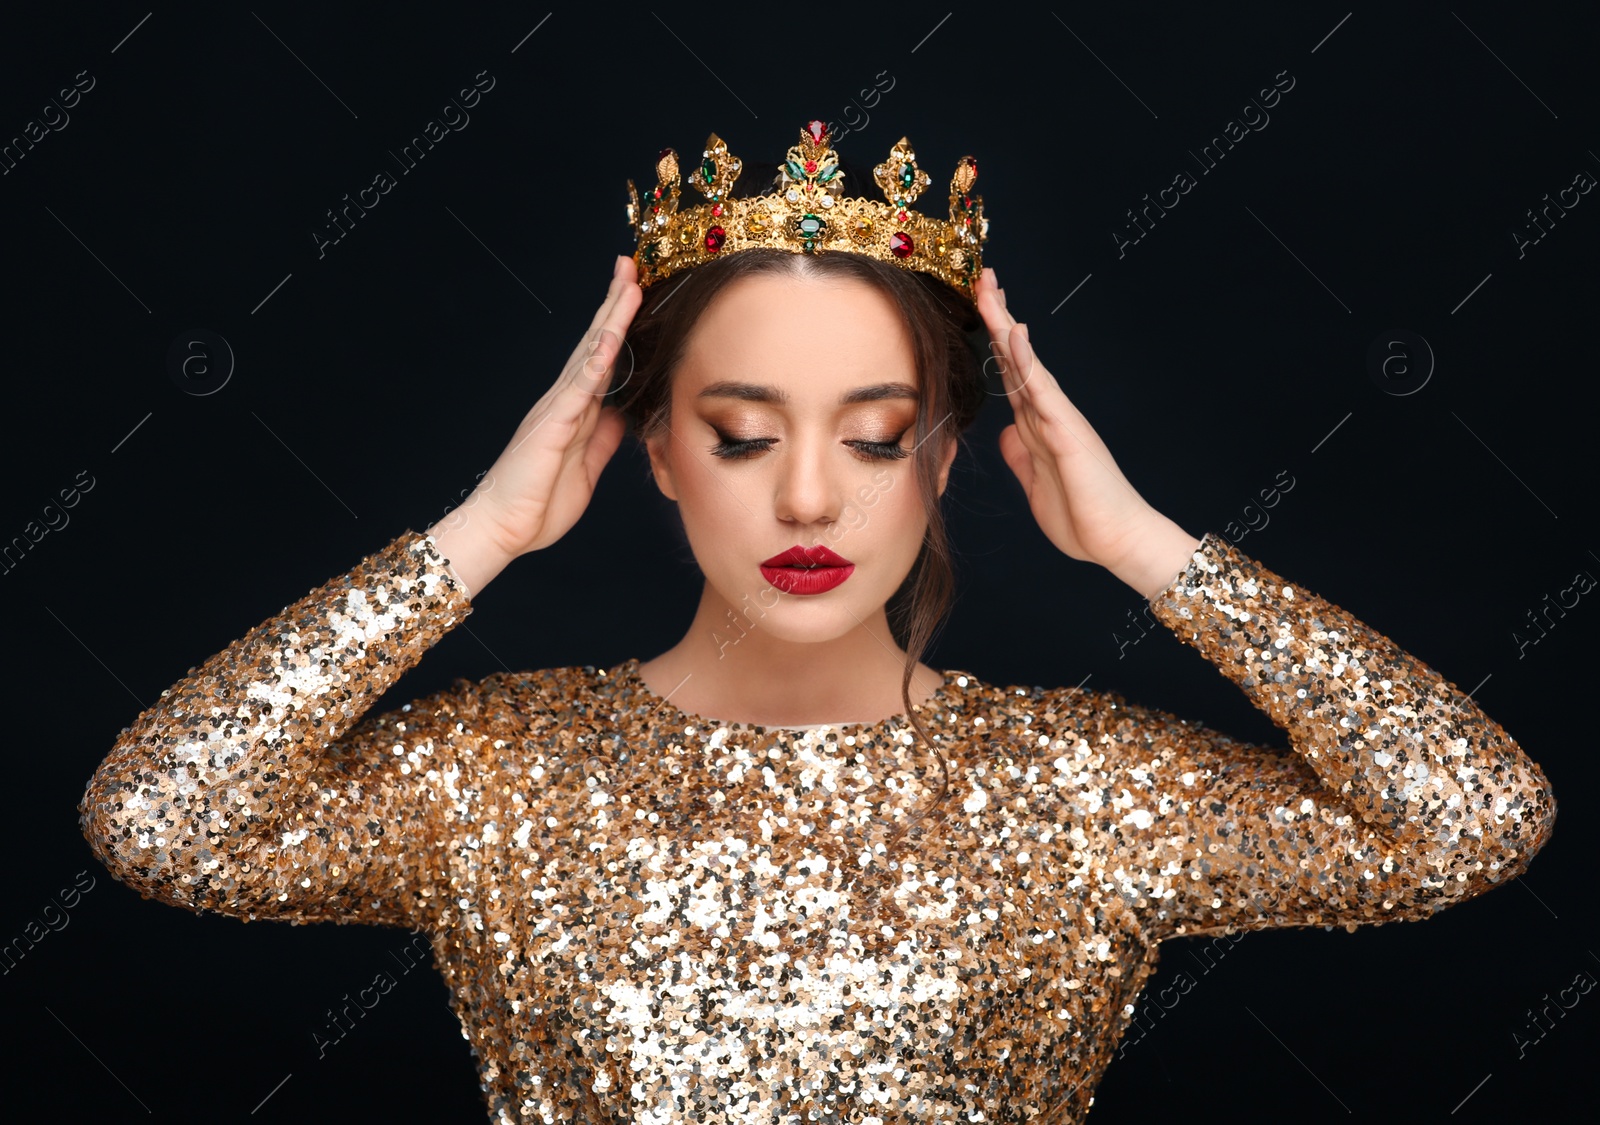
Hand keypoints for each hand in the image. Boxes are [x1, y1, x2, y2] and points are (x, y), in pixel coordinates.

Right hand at [431, 255, 641, 573]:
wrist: (503, 530)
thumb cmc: (538, 504)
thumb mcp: (586, 468)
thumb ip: (603, 439)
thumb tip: (622, 414)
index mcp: (575, 412)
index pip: (603, 360)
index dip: (619, 327)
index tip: (636, 293)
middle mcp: (565, 401)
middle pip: (595, 343)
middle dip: (614, 305)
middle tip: (631, 265)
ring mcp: (557, 409)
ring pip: (590, 354)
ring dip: (611, 318)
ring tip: (628, 283)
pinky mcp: (552, 425)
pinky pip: (579, 387)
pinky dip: (596, 361)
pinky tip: (611, 337)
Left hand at [974, 267, 1197, 595]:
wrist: (1118, 541)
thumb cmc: (1083, 517)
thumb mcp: (1036, 484)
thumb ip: (1021, 456)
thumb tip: (1005, 434)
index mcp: (1039, 426)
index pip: (1011, 374)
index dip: (993, 342)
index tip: (979, 308)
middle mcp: (1049, 414)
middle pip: (1016, 357)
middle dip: (997, 317)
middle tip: (982, 277)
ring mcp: (1059, 419)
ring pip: (1026, 362)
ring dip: (1004, 325)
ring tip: (990, 288)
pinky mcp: (1067, 431)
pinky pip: (1042, 388)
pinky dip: (1025, 358)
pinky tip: (1011, 331)